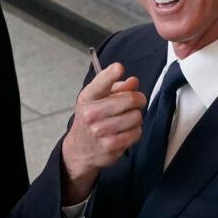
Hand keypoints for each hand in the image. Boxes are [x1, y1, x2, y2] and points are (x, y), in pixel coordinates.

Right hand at [60, 62, 145, 202]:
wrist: (79, 150)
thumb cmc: (91, 120)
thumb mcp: (97, 100)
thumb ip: (116, 89)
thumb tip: (133, 82)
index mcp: (87, 98)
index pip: (100, 83)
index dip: (111, 74)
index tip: (118, 68)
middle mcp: (91, 114)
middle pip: (129, 100)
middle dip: (139, 99)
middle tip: (137, 101)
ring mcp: (100, 131)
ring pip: (136, 117)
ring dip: (136, 117)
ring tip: (128, 119)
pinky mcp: (111, 145)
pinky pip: (136, 133)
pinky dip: (135, 131)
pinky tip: (126, 131)